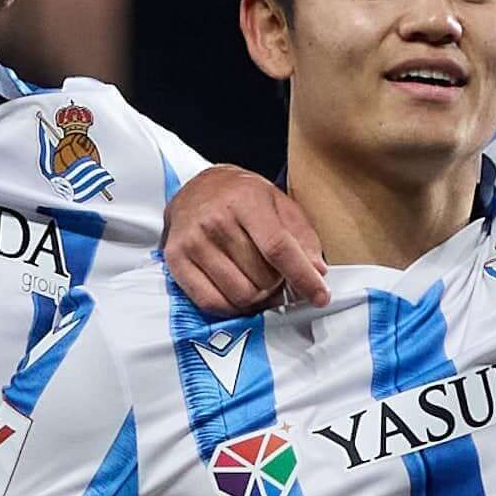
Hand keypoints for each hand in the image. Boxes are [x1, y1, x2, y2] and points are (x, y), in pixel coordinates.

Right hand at [163, 163, 328, 313]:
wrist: (196, 189)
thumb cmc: (242, 198)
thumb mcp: (278, 203)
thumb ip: (302, 235)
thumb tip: (317, 271)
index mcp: (245, 200)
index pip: (278, 248)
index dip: (302, 277)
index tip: (320, 296)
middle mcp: (215, 219)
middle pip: (261, 278)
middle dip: (277, 284)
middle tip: (274, 274)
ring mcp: (192, 241)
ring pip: (239, 295)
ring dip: (256, 297)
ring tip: (255, 280)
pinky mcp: (175, 260)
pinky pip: (211, 302)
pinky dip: (232, 307)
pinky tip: (238, 294)